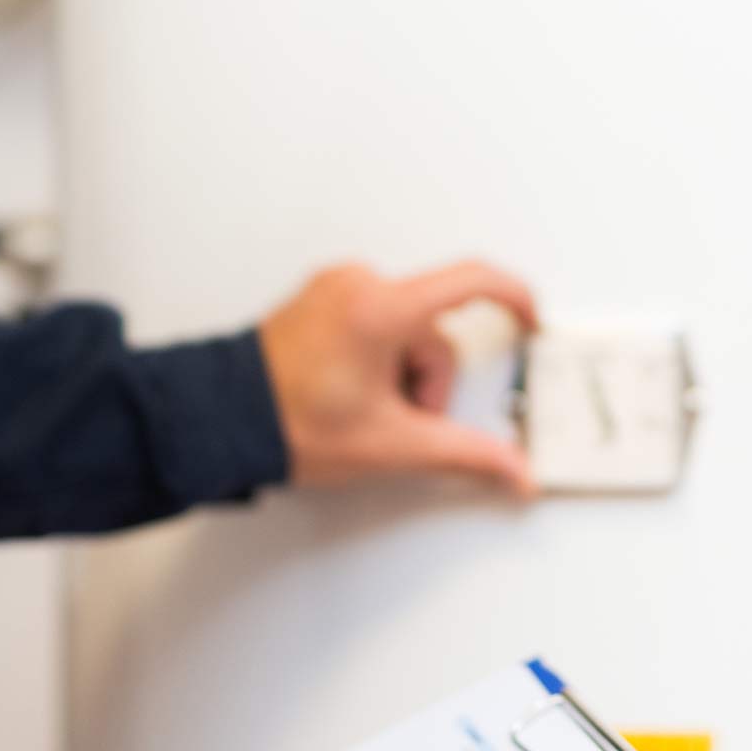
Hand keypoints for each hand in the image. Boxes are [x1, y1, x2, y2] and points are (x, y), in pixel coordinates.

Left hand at [257, 262, 538, 496]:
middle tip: (394, 419)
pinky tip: (349, 389)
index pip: (472, 281)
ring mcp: (336, 286)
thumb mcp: (389, 444)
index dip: (514, 298)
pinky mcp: (321, 296)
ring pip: (405, 329)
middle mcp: (358, 283)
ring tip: (361, 408)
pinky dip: (378, 356)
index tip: (531, 321)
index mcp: (379, 307)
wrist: (220, 419)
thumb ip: (464, 454)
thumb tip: (514, 469)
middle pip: (433, 330)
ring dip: (401, 372)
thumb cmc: (288, 424)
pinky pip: (376, 320)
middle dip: (427, 381)